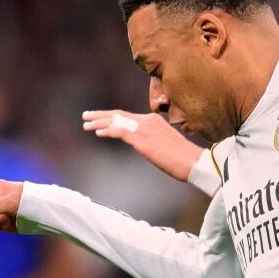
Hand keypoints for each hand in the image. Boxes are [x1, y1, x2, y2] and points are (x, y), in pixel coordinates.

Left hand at [81, 109, 202, 183]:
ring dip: (98, 122)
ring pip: (116, 121)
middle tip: (86, 116)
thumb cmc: (184, 159)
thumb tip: (148, 147)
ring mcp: (144, 128)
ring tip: (85, 123)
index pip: (127, 116)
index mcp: (154, 120)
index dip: (111, 116)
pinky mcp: (142, 139)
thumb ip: (154, 142)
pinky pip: (119, 131)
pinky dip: (107, 131)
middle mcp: (147, 120)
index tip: (100, 119)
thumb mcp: (166, 145)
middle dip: (100, 115)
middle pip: (119, 115)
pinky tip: (97, 132)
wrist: (193, 162)